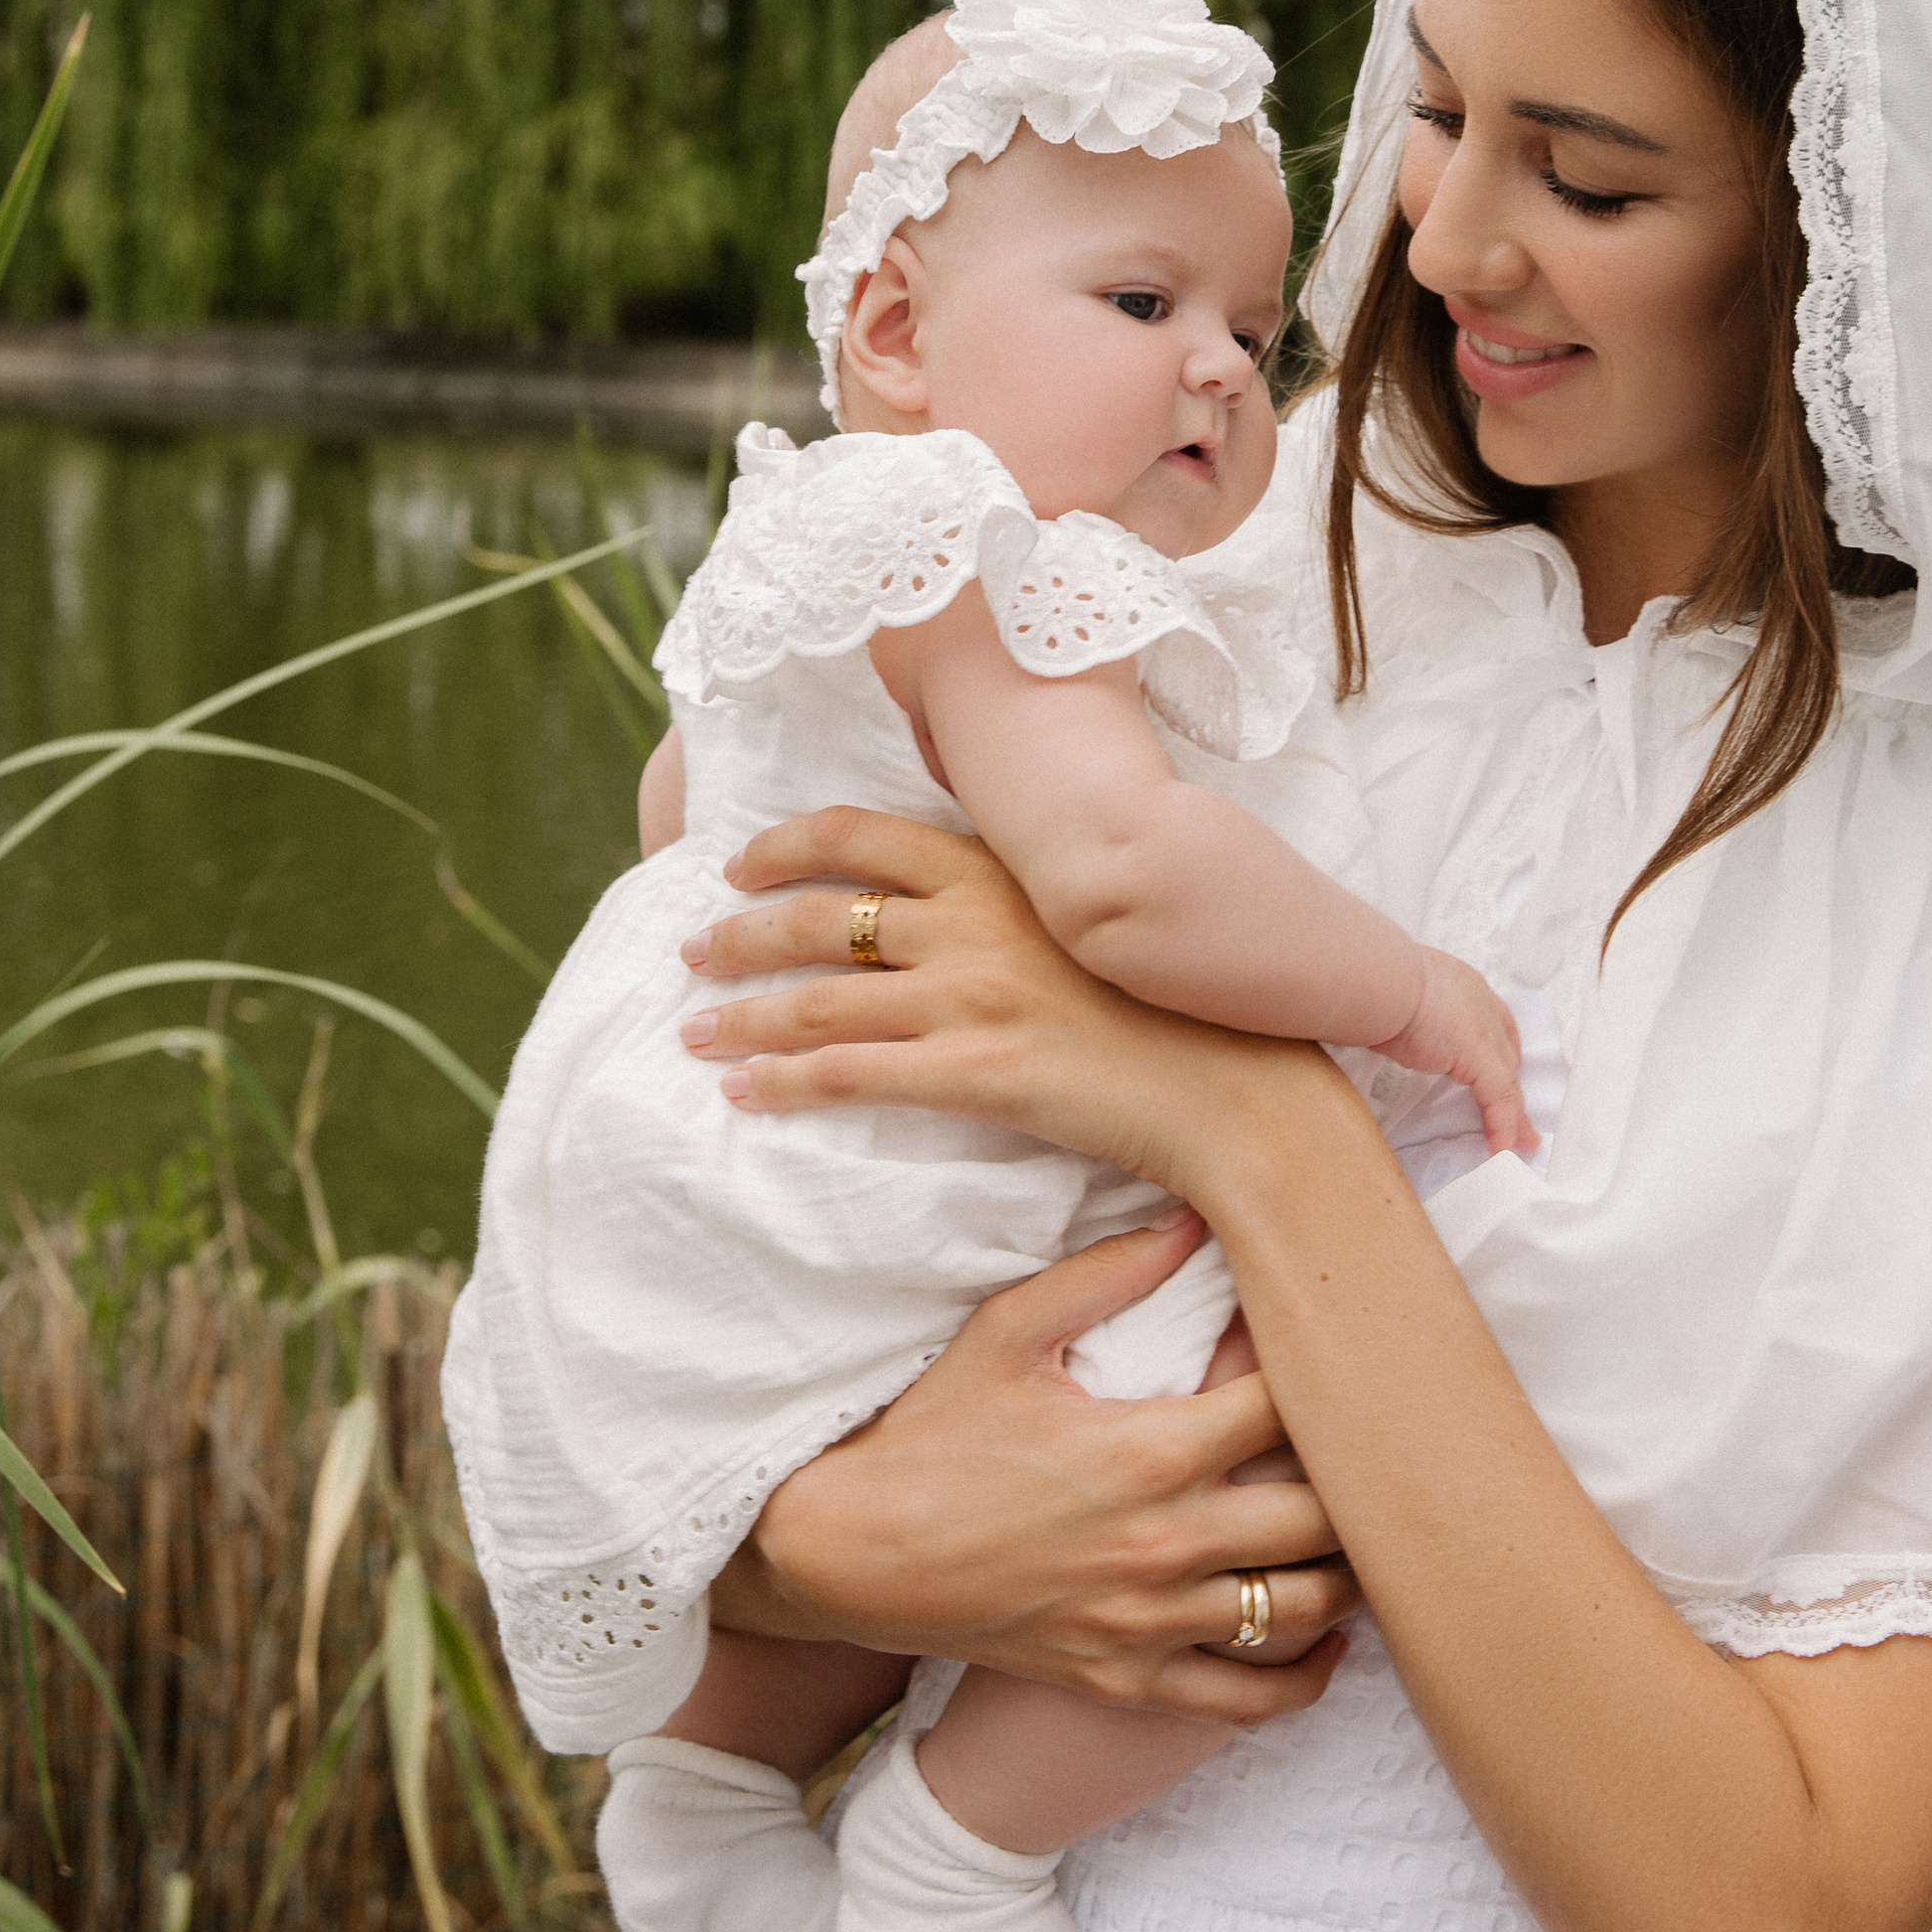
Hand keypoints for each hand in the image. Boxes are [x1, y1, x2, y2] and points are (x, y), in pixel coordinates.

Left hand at [679, 805, 1359, 1208]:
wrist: (1239, 1085)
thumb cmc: (1179, 1005)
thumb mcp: (1094, 915)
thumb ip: (1023, 895)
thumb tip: (967, 895)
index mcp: (1000, 872)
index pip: (863, 835)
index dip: (785, 846)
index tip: (737, 866)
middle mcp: (974, 923)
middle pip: (821, 915)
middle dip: (740, 933)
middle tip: (692, 952)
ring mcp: (972, 998)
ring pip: (819, 998)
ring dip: (742, 1018)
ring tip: (694, 1035)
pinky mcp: (977, 1073)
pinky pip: (850, 1075)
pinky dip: (784, 1083)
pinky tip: (744, 1096)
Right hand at [712, 1219, 1359, 1720]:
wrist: (845, 1552)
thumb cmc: (927, 1434)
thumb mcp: (1007, 1330)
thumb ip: (1110, 1272)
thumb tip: (1193, 1215)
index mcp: (1148, 1451)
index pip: (1291, 1411)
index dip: (1325, 1379)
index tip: (1334, 1356)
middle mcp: (1165, 1544)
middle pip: (1325, 1518)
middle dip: (1359, 1480)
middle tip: (1369, 1445)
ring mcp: (1148, 1623)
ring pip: (1303, 1610)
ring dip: (1350, 1573)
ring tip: (1366, 1534)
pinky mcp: (1124, 1679)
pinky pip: (1244, 1699)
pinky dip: (1301, 1677)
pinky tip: (1324, 1640)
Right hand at [1377, 948, 1533, 1156]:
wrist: (1381, 980)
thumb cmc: (1374, 981)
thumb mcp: (1394, 996)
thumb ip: (1399, 1013)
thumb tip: (1379, 1025)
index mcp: (1461, 985)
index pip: (1492, 1020)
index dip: (1498, 1047)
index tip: (1498, 1068)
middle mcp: (1481, 1004)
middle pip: (1508, 1054)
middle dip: (1510, 1084)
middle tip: (1512, 1112)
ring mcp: (1485, 1032)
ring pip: (1509, 1081)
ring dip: (1514, 1115)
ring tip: (1519, 1141)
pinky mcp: (1483, 1060)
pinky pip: (1500, 1102)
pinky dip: (1502, 1127)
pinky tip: (1501, 1146)